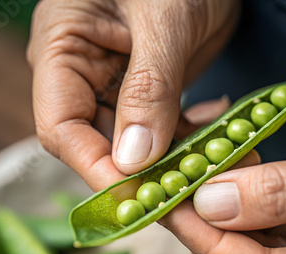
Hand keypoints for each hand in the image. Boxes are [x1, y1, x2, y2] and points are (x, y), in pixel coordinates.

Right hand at [27, 0, 239, 190]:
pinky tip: (220, 133)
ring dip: (178, 161)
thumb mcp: (164, 23)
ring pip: (139, 145)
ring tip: (222, 162)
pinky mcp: (152, 92)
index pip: (63, 129)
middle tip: (193, 196)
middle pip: (102, 145)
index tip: (141, 198)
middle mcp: (85, 75)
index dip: (98, 169)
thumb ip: (149, 88)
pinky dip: (192, 139)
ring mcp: (120, 86)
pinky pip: (165, 130)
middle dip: (147, 175)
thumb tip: (135, 159)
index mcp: (64, 51)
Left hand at [163, 90, 285, 253]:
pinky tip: (231, 179)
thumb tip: (212, 201)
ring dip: (226, 215)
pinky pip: (284, 232)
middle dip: (209, 228)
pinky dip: (253, 206)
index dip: (209, 242)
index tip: (165, 204)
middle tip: (166, 190)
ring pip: (266, 251)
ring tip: (190, 180)